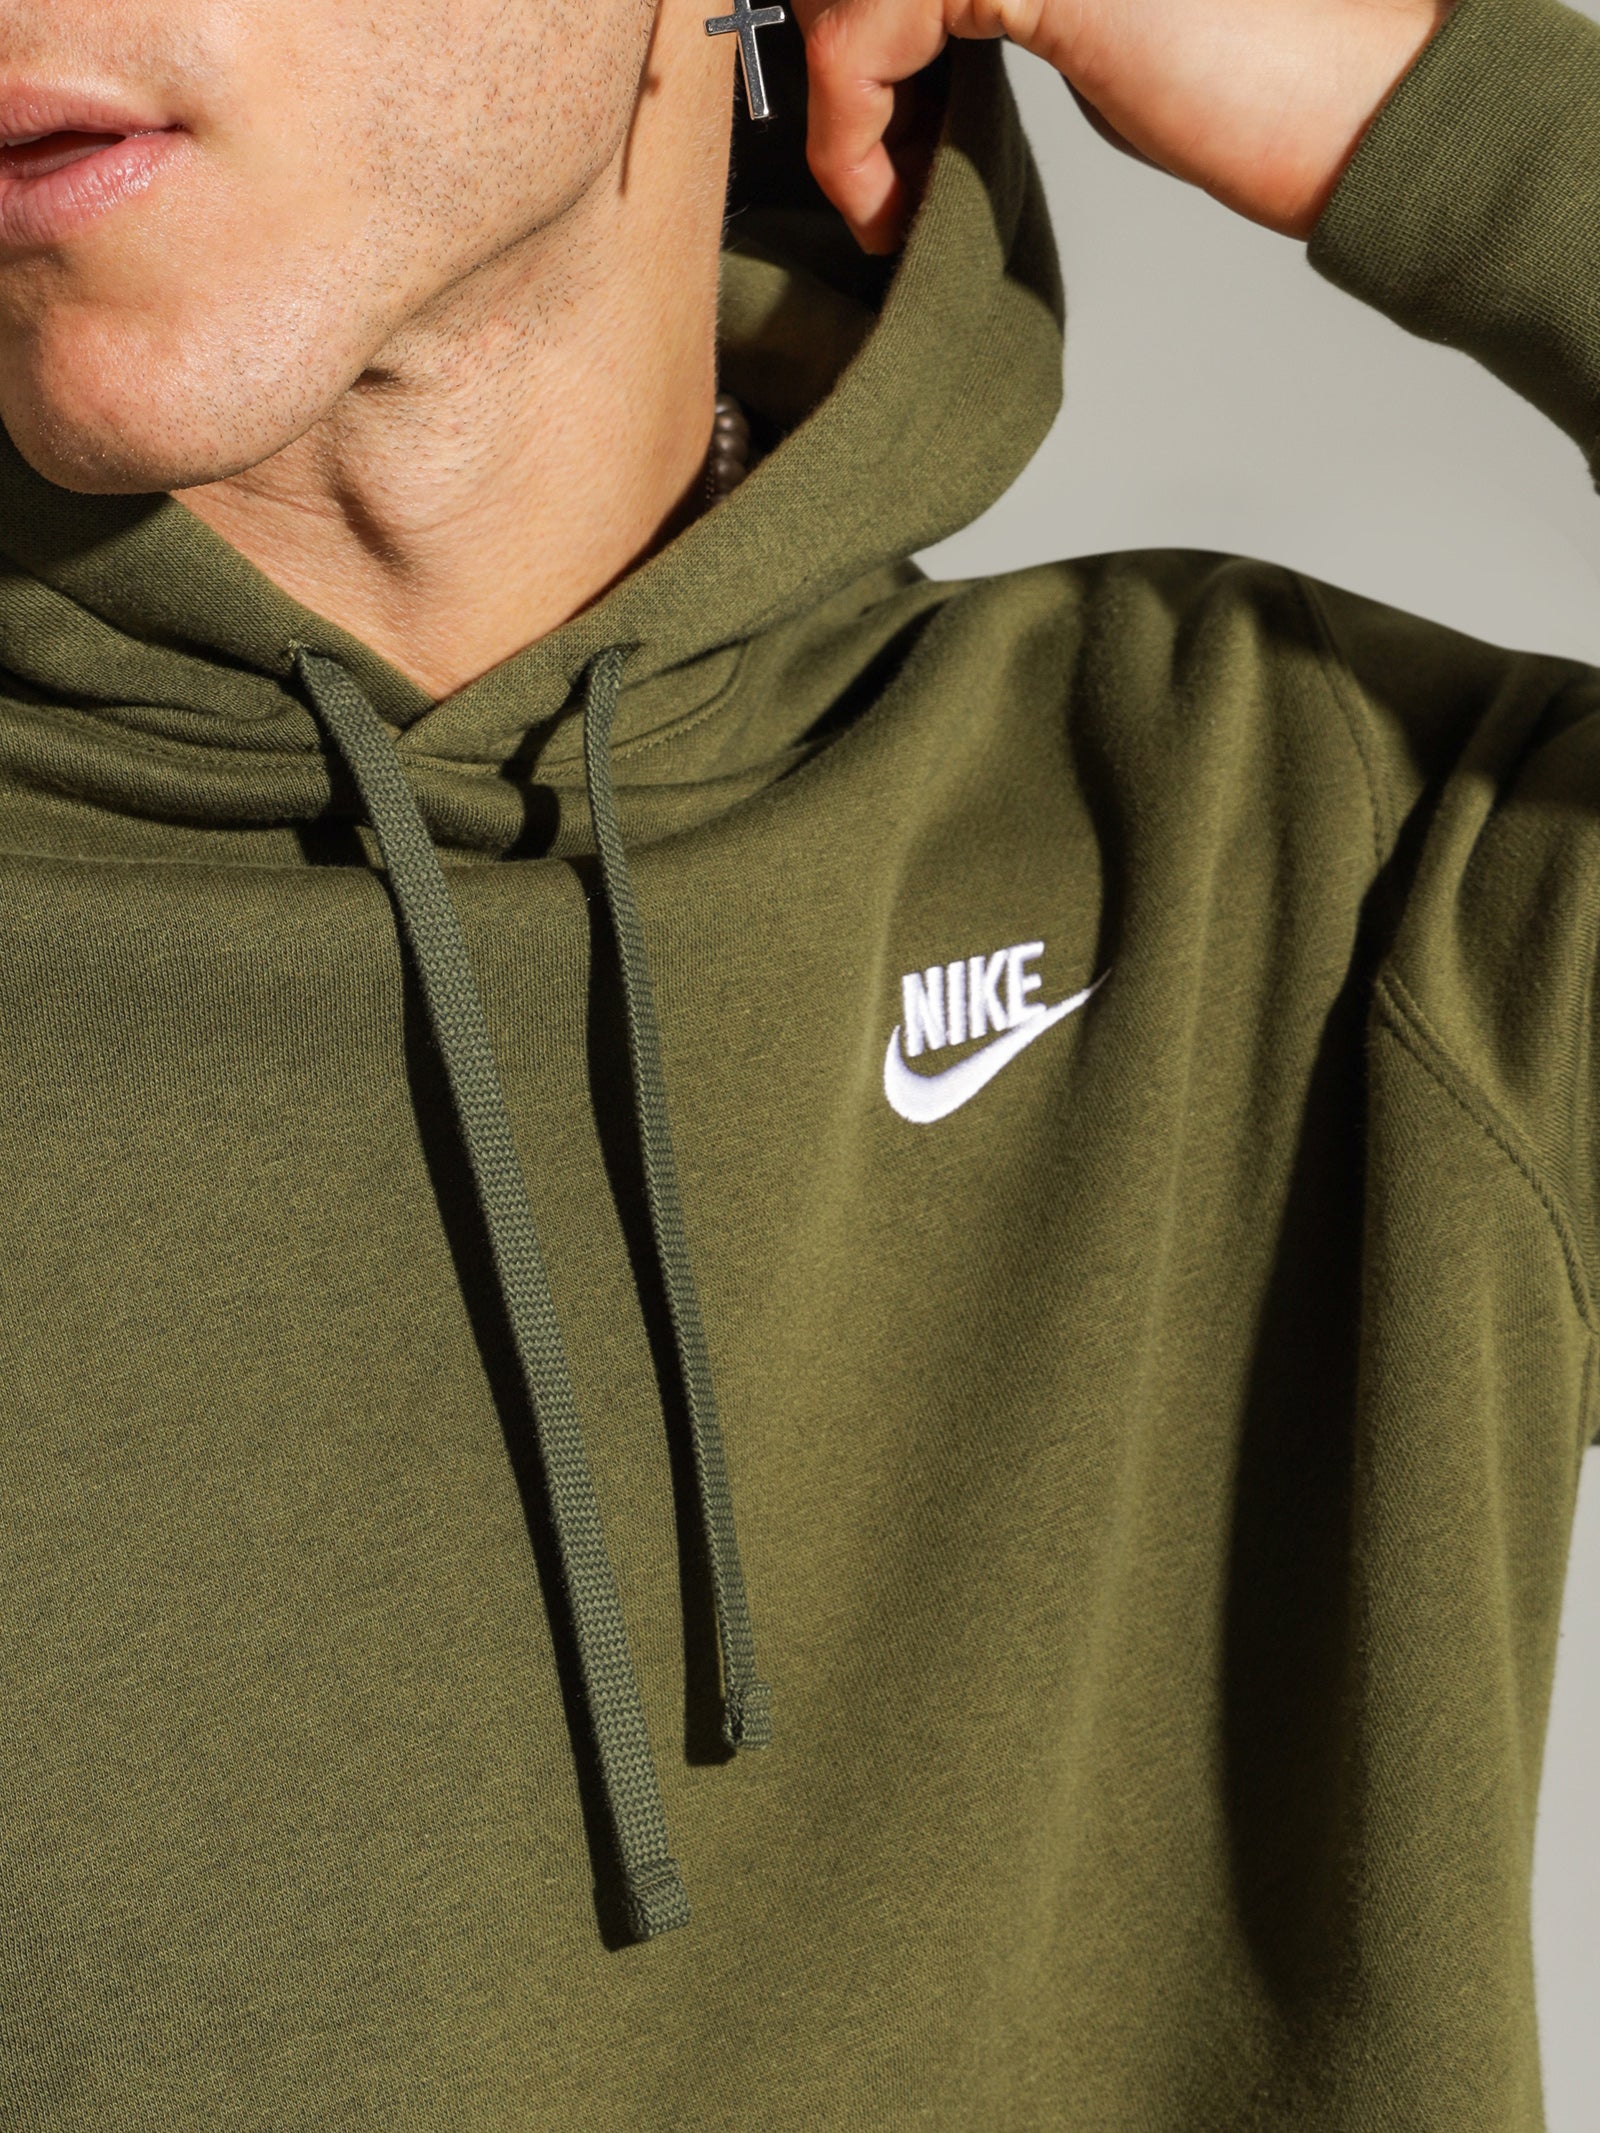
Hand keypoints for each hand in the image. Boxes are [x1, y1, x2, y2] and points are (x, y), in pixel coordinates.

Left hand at [799, 0, 1455, 249]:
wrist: (1348, 100)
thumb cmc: (1248, 82)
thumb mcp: (1091, 24)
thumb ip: (1000, 3)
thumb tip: (906, 43)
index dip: (857, 32)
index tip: (875, 140)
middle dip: (834, 62)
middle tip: (868, 171)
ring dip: (838, 112)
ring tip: (882, 201)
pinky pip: (861, 40)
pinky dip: (851, 143)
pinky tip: (887, 208)